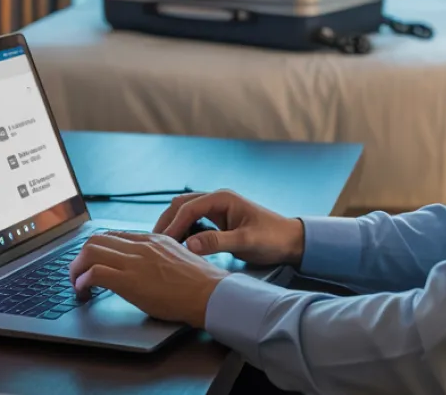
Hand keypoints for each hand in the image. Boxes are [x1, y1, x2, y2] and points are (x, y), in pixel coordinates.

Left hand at [68, 231, 227, 327]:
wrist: (209, 293)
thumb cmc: (200, 282)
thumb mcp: (178, 258)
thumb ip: (159, 257)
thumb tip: (147, 267)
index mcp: (153, 240)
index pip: (114, 236)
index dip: (98, 250)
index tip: (93, 263)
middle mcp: (140, 246)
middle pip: (96, 240)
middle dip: (81, 258)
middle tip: (79, 274)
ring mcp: (134, 262)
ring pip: (90, 252)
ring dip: (76, 269)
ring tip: (77, 285)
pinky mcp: (129, 281)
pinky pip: (95, 273)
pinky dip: (82, 282)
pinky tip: (84, 292)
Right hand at [153, 189, 304, 264]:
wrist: (291, 241)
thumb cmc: (273, 238)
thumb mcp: (246, 241)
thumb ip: (217, 242)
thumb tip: (187, 245)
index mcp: (222, 198)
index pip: (188, 208)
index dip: (173, 225)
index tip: (161, 242)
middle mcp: (217, 200)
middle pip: (181, 206)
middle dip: (167, 222)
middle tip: (153, 244)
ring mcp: (217, 209)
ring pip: (185, 212)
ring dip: (173, 226)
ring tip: (161, 246)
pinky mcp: (218, 220)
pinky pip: (193, 222)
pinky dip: (182, 231)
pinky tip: (178, 246)